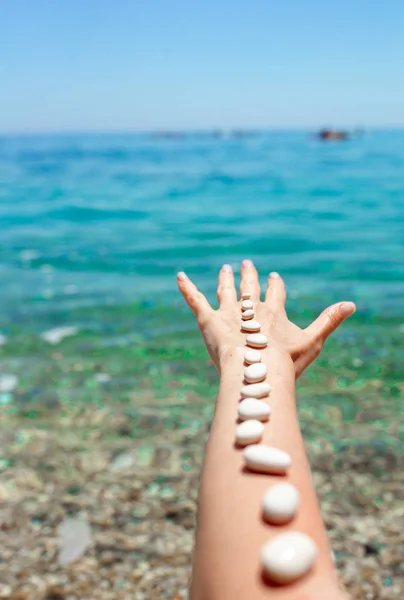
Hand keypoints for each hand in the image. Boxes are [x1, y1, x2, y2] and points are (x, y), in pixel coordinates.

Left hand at [177, 260, 355, 377]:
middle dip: (249, 275)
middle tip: (247, 264)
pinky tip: (178, 275)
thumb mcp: (312, 342)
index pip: (275, 293)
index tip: (274, 276)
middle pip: (249, 287)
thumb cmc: (286, 362)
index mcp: (273, 311)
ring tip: (225, 268)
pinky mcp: (208, 319)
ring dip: (226, 279)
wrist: (256, 370)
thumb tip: (352, 304)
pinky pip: (195, 299)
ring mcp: (228, 312)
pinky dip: (186, 287)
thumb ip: (329, 321)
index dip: (274, 285)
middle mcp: (250, 307)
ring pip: (226, 290)